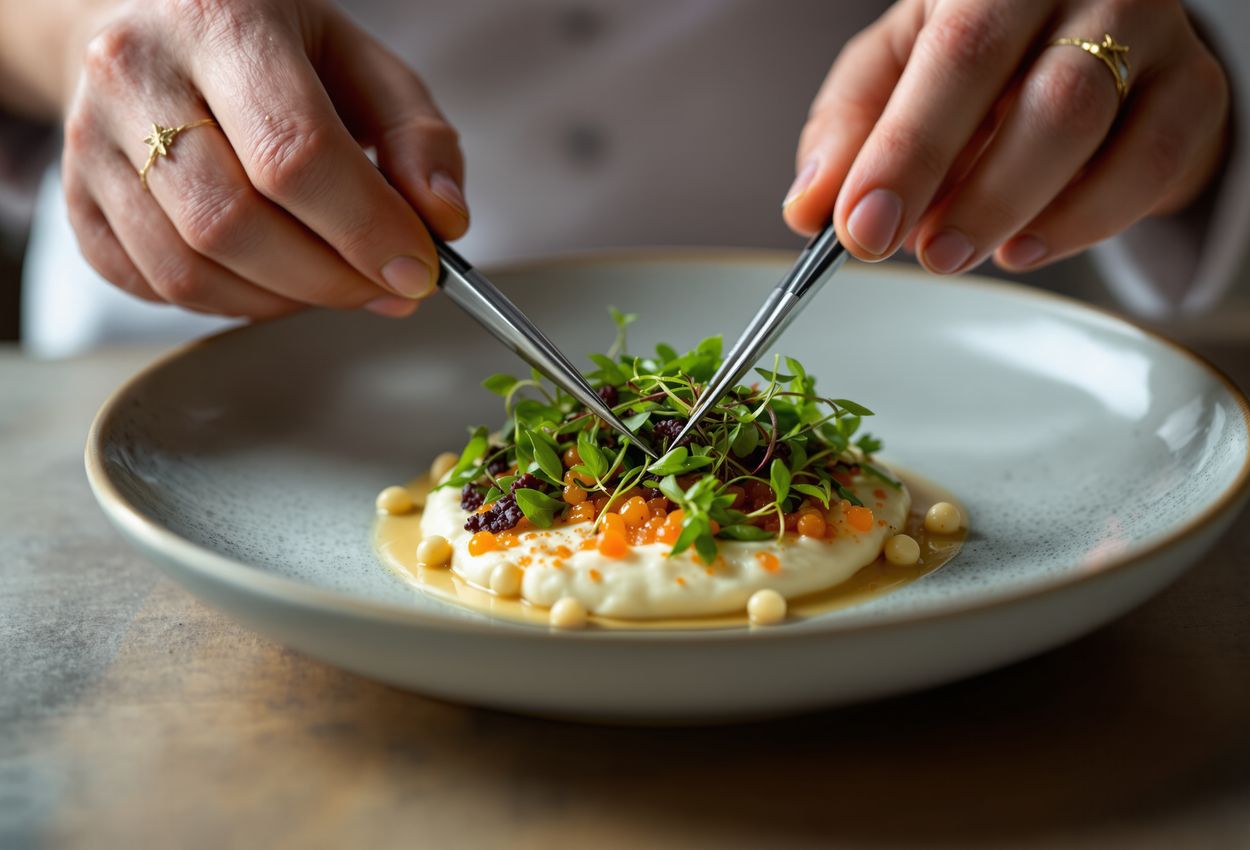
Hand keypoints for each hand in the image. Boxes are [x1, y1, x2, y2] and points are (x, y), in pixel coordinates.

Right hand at [62, 0, 467, 318]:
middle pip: (233, 223)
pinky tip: (274, 278)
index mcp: (219, 21)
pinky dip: (232, 303)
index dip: (364, 229)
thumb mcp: (361, 61)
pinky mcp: (76, 201)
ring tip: (337, 282)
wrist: (147, 20)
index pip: (294, 153)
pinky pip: (155, 287)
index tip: (418, 270)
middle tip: (386, 287)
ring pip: (188, 268)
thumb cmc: (270, 46)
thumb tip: (443, 220)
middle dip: (329, 280)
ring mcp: (92, 142)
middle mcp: (136, 75)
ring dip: (284, 301)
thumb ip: (418, 135)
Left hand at [783, 0, 1229, 274]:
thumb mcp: (894, 73)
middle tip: (925, 255)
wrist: (1079, 33)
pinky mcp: (1194, 89)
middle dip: (974, 193)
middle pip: (1044, 95)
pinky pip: (1151, 167)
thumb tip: (811, 207)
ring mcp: (1151, 33)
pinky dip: (1085, 222)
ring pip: (1100, 133)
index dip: (907, 151)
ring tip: (961, 252)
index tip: (863, 229)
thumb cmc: (971, 55)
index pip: (955, 52)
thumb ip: (849, 133)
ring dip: (1020, 211)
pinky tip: (1025, 245)